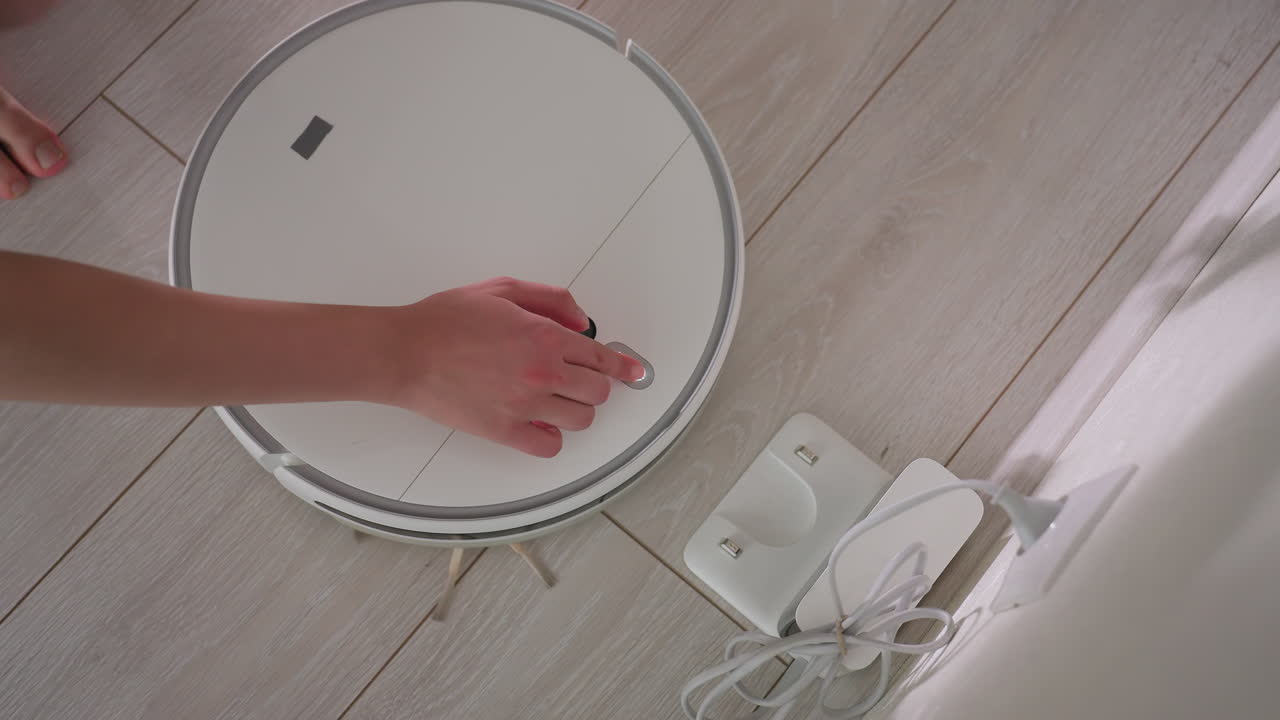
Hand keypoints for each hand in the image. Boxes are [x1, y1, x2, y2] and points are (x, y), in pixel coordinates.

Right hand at [387, 277, 644, 456]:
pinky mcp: (504, 430)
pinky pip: (548, 446)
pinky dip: (552, 437)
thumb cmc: (445, 320)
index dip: (623, 366)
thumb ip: (550, 300)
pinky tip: (541, 424)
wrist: (406, 352)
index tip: (632, 372)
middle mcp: (542, 373)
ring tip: (560, 401)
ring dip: (576, 410)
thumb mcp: (503, 290)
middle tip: (581, 380)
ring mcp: (525, 405)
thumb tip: (581, 320)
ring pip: (581, 420)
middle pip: (598, 392)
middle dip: (595, 384)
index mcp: (545, 337)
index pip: (602, 358)